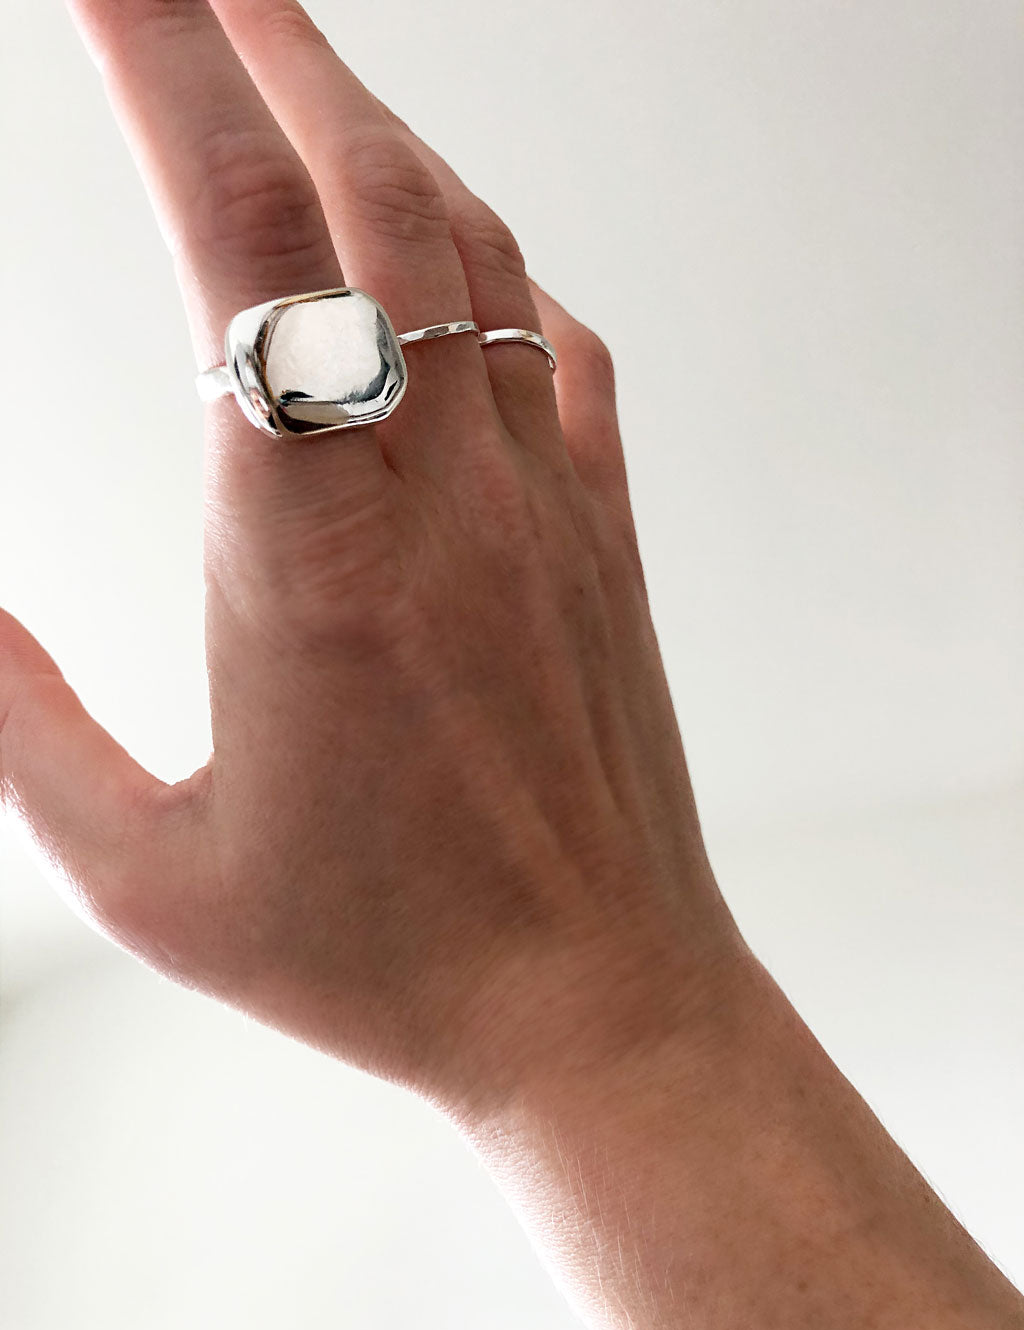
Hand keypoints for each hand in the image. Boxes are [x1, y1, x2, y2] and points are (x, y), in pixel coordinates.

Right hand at [1, 0, 741, 1109]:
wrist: (593, 1004)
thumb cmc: (385, 958)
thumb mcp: (150, 874)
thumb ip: (20, 728)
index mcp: (308, 555)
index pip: (241, 240)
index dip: (170, 63)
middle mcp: (441, 496)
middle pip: (368, 188)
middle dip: (273, 39)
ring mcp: (542, 506)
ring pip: (472, 251)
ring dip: (383, 129)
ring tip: (306, 68)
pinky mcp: (602, 540)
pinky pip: (558, 353)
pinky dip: (495, 272)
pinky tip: (457, 259)